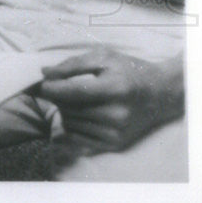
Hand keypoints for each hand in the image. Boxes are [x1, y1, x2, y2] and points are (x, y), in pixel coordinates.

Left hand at [39, 48, 183, 154]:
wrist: (159, 94)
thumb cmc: (128, 71)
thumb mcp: (103, 58)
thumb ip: (72, 64)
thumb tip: (44, 73)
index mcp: (115, 88)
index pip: (73, 91)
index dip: (51, 87)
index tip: (42, 83)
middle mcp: (117, 114)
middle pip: (68, 107)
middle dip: (57, 97)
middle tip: (61, 87)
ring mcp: (116, 132)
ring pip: (69, 122)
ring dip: (64, 109)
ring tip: (75, 98)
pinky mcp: (114, 144)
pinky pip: (76, 137)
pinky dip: (71, 124)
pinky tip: (80, 112)